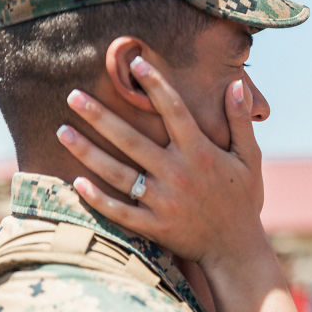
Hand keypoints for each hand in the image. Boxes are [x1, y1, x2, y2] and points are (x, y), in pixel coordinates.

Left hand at [57, 56, 267, 269]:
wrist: (237, 248)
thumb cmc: (244, 200)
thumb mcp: (250, 158)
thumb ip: (240, 121)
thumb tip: (236, 84)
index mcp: (201, 153)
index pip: (174, 111)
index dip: (155, 84)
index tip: (135, 63)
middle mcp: (178, 174)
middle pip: (131, 139)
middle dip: (100, 116)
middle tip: (72, 96)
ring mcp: (163, 202)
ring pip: (117, 173)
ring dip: (87, 152)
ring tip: (62, 131)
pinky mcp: (154, 226)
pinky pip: (118, 211)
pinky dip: (97, 198)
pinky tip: (76, 182)